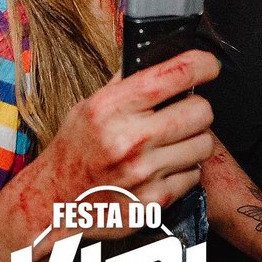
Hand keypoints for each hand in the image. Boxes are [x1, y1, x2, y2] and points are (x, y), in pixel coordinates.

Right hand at [21, 49, 219, 238]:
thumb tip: (159, 58)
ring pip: (204, 144)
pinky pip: (193, 177)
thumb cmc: (74, 151)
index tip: (208, 65)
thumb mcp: (89, 107)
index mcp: (112, 108)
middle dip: (197, 109)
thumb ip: (125, 84)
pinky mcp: (153, 202)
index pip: (173, 75)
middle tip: (184, 113)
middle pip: (201, 111)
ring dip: (194, 141)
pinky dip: (184, 171)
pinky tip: (164, 169)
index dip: (201, 64)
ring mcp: (143, 174)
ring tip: (173, 144)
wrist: (53, 202)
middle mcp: (129, 139)